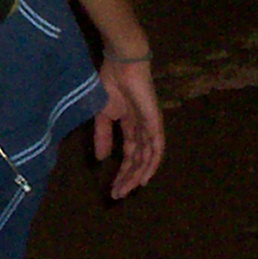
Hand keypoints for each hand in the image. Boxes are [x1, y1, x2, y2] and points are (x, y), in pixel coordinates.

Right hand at [93, 56, 165, 199]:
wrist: (121, 63)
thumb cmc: (110, 83)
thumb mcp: (102, 114)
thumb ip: (102, 136)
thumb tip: (100, 159)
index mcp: (131, 126)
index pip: (129, 155)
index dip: (121, 172)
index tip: (111, 189)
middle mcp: (143, 129)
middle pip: (138, 160)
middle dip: (127, 179)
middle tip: (117, 195)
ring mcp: (150, 126)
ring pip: (147, 158)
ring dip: (137, 175)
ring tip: (127, 190)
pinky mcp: (155, 122)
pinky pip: (157, 148)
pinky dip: (152, 164)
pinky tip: (145, 178)